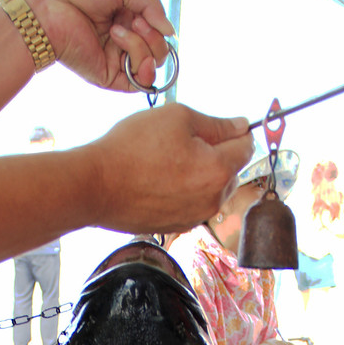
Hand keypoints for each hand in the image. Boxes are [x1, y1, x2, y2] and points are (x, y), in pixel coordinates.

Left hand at [21, 0, 173, 90]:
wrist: (50, 7)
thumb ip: (152, 5)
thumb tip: (171, 32)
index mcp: (126, 20)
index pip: (157, 32)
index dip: (158, 24)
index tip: (143, 13)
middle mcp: (123, 43)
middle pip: (159, 52)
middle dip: (153, 35)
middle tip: (133, 21)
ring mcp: (116, 61)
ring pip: (152, 64)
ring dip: (144, 44)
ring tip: (118, 30)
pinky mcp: (109, 77)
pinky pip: (138, 79)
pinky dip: (139, 60)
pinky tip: (122, 42)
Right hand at [84, 103, 253, 233]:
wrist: (97, 186)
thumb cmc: (133, 148)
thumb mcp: (178, 117)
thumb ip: (216, 124)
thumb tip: (240, 126)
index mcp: (219, 170)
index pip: (247, 146)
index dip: (236, 131)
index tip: (220, 126)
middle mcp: (213, 200)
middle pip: (231, 171)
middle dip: (217, 154)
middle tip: (183, 142)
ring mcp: (195, 217)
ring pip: (211, 189)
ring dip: (200, 174)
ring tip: (167, 162)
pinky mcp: (177, 227)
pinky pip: (192, 204)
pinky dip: (183, 192)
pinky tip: (159, 180)